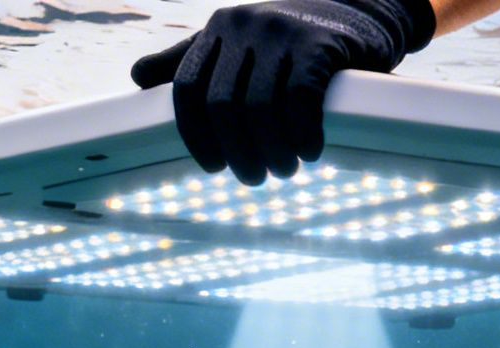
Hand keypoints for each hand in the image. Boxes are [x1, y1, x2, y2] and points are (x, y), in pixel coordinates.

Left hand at [131, 0, 435, 185]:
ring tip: (284, 170)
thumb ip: (190, 57)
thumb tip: (137, 76)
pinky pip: (300, 99)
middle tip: (254, 177)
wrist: (362, 10)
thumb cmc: (292, 39)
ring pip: (260, 108)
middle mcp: (244, 26)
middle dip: (237, 151)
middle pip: (222, 105)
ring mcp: (282, 32)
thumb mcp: (237, 42)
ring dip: (271, 151)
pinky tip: (311, 151)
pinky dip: (302, 134)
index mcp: (218, 28)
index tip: (213, 166)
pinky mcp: (320, 44)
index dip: (195, 134)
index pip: (187, 87)